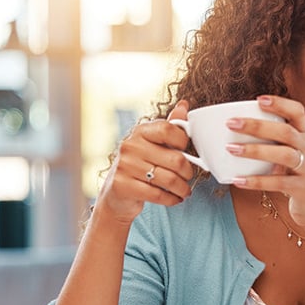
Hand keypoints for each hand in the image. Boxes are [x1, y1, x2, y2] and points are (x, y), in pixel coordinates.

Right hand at [93, 100, 194, 223]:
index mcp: (141, 131)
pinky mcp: (123, 186)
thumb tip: (184, 105)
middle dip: (188, 172)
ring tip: (185, 190)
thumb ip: (170, 127)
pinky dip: (172, 199)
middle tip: (188, 177)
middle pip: (175, 159)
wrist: (116, 193)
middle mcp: (131, 146)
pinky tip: (175, 198)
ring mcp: (125, 166)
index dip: (184, 142)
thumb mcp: (154, 144)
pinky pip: (158, 194)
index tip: (187, 152)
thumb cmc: (141, 165)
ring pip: (169, 179)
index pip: (169, 129)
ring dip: (182, 188)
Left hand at [224, 95, 304, 231]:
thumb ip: (273, 145)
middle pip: (285, 131)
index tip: (258, 99)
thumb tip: (231, 136)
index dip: (280, 103)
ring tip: (231, 149)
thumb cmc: (300, 177)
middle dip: (257, 125)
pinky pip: (279, 183)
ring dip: (255, 150)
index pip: (298, 112)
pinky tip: (237, 180)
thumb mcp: (294, 156)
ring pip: (284, 154)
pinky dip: (256, 181)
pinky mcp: (304, 189)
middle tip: (231, 123)